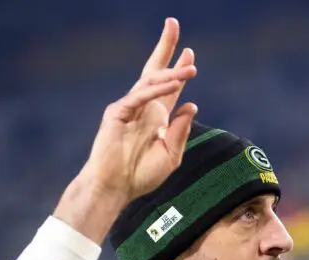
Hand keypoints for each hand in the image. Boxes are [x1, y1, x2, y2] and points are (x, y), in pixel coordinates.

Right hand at [80, 17, 197, 206]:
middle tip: (173, 23)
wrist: (117, 188)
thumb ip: (180, 131)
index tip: (190, 53)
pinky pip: (140, 96)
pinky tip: (173, 83)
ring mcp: (129, 108)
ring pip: (151, 81)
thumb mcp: (170, 154)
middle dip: (165, 47)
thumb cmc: (141, 176)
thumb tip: (192, 105)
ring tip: (191, 66)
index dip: (179, 70)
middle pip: (155, 71)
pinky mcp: (117, 113)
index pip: (169, 88)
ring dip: (172, 72)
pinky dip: (156, 90)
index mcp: (156, 118)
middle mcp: (143, 108)